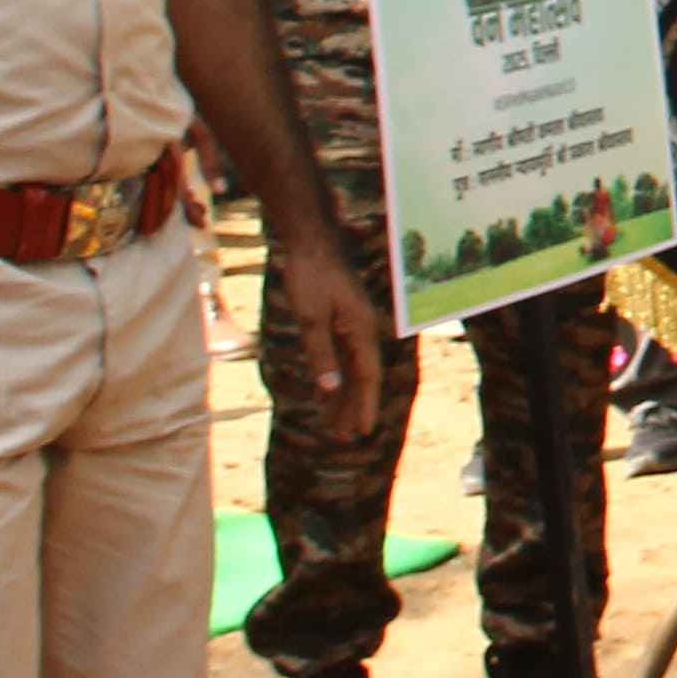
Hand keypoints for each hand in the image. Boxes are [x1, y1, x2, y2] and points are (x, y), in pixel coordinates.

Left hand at [272, 227, 387, 442]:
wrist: (309, 240)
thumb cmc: (309, 275)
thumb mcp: (309, 318)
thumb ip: (320, 355)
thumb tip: (329, 390)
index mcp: (361, 330)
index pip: (368, 376)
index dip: (365, 405)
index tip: (363, 431)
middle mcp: (362, 330)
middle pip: (361, 377)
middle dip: (353, 408)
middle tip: (344, 437)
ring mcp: (351, 325)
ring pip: (350, 369)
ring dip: (343, 396)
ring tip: (334, 425)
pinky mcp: (339, 320)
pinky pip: (339, 356)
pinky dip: (333, 377)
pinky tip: (325, 394)